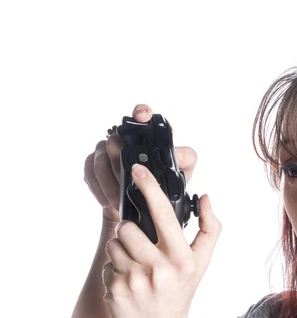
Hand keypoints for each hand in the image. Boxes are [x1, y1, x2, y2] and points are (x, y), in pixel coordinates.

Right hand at [84, 103, 197, 224]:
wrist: (148, 205)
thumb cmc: (167, 183)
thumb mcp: (183, 172)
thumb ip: (186, 159)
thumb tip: (176, 155)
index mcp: (149, 137)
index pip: (143, 116)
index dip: (141, 112)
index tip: (141, 118)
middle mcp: (126, 139)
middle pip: (114, 142)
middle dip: (120, 166)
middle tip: (130, 184)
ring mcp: (107, 151)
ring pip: (99, 160)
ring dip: (109, 183)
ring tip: (119, 199)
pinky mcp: (94, 166)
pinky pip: (89, 172)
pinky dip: (99, 189)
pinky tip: (108, 200)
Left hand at [101, 163, 220, 317]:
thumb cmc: (180, 292)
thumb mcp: (201, 263)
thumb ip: (210, 228)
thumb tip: (206, 197)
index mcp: (182, 259)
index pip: (164, 214)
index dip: (149, 188)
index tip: (138, 171)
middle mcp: (159, 269)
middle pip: (129, 227)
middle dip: (132, 230)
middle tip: (142, 243)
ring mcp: (135, 281)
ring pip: (114, 243)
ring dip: (121, 249)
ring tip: (137, 264)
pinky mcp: (115, 291)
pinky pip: (106, 263)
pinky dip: (115, 267)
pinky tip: (129, 280)